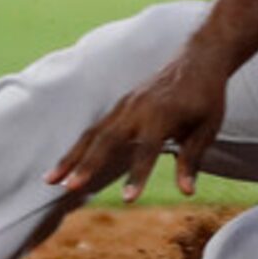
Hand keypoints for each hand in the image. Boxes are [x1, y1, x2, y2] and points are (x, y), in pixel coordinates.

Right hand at [45, 53, 231, 203]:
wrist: (198, 58)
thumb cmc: (206, 97)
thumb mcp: (207, 128)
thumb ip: (192, 159)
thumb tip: (187, 192)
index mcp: (162, 113)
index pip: (147, 148)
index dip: (138, 174)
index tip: (128, 200)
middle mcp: (138, 108)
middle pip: (107, 139)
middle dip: (87, 164)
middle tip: (69, 187)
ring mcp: (125, 105)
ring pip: (93, 134)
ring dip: (71, 157)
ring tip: (50, 180)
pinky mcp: (120, 106)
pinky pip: (95, 129)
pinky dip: (78, 148)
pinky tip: (64, 166)